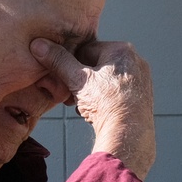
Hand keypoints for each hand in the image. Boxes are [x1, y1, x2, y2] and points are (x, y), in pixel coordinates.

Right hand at [31, 37, 155, 178]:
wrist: (129, 136)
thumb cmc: (106, 105)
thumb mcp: (77, 80)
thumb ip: (58, 61)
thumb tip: (39, 45)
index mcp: (122, 49)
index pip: (86, 49)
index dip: (71, 66)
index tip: (66, 81)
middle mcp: (135, 60)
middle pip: (96, 66)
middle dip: (81, 81)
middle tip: (72, 96)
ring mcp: (141, 79)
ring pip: (105, 80)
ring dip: (90, 92)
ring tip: (85, 106)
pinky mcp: (141, 96)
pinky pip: (116, 92)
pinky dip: (104, 100)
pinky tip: (97, 112)